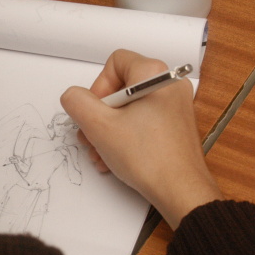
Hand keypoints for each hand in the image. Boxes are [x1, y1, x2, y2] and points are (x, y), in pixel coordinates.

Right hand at [60, 49, 221, 228]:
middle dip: (100, 114)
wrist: (180, 191)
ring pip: (129, 109)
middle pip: (120, 88)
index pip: (115, 63)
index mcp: (155, 75)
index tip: (95, 112)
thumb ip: (77, 102)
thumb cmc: (148, 158)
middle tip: (92, 136)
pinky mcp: (175, 126)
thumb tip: (73, 96)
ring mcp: (175, 107)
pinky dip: (125, 136)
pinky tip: (115, 158)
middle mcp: (169, 86)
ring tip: (101, 153)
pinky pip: (142, 122)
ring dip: (108, 130)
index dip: (98, 87)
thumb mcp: (99, 126)